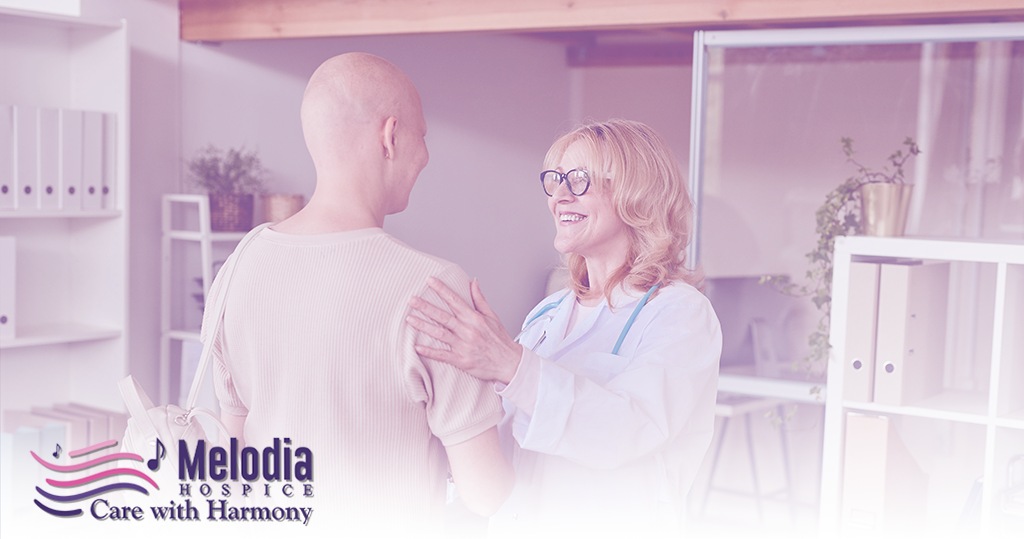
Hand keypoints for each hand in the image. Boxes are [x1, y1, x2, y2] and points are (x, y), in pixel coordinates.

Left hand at [407, 278, 521, 383]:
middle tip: (411, 300)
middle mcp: (467, 330)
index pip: (455, 300)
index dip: (441, 290)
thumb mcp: (492, 316)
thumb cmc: (500, 340)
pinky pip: (442, 355)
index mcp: (474, 318)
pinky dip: (430, 351)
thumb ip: (479, 299)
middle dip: (425, 307)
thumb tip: (473, 281)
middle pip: (442, 316)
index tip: (429, 281)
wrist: (509, 362)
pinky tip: (417, 347)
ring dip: (423, 326)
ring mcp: (463, 345)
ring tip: (409, 319)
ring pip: (439, 333)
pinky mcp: (461, 360)